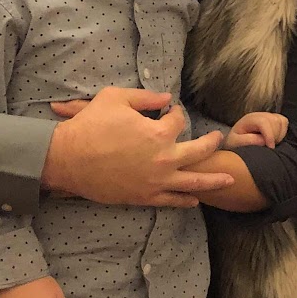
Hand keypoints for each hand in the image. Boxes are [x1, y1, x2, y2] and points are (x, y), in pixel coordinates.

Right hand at [44, 88, 231, 207]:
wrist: (68, 158)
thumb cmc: (90, 125)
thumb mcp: (115, 98)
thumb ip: (144, 97)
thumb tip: (167, 98)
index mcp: (158, 133)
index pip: (177, 120)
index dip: (175, 113)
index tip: (171, 111)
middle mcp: (164, 158)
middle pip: (198, 151)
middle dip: (210, 143)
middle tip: (218, 139)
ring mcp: (157, 180)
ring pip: (194, 182)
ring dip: (213, 180)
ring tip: (228, 179)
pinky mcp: (145, 196)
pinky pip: (172, 200)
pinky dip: (186, 200)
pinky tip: (196, 199)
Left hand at [226, 112, 288, 147]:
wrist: (236, 143)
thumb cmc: (235, 143)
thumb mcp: (236, 143)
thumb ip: (248, 140)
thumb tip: (263, 141)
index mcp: (249, 119)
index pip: (263, 122)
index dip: (269, 135)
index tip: (270, 147)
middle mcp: (259, 115)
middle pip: (274, 120)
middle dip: (274, 136)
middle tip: (269, 147)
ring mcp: (268, 116)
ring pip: (281, 120)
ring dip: (279, 135)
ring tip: (271, 144)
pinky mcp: (274, 120)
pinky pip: (284, 122)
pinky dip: (283, 132)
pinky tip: (275, 140)